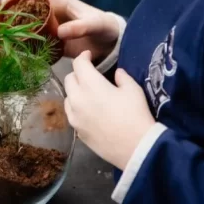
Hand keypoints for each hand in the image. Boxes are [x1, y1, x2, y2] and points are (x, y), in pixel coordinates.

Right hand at [2, 0, 119, 62]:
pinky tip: (14, 53)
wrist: (112, 42)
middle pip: (22, 6)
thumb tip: (60, 32)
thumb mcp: (96, 25)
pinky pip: (33, 40)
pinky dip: (22, 44)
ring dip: (12, 30)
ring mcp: (49, 26)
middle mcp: (50, 12)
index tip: (3, 3)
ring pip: (24, 24)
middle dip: (7, 12)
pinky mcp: (51, 41)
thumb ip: (81, 27)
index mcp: (59, 1)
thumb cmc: (105, 27)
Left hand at [64, 52, 154, 169]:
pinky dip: (75, 107)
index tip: (89, 55)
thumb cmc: (136, 115)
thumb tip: (116, 73)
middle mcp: (77, 98)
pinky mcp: (77, 131)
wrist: (136, 148)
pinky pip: (71, 113)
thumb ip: (122, 78)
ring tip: (87, 93)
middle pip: (69, 79)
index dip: (83, 57)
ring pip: (67, 97)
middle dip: (78, 73)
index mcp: (90, 85)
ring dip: (75, 91)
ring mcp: (75, 116)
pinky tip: (86, 110)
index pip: (79, 64)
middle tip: (89, 74)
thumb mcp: (133, 90)